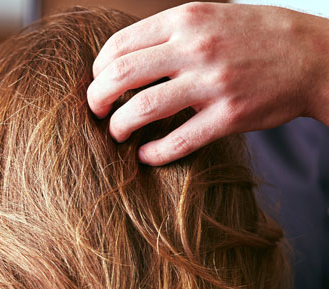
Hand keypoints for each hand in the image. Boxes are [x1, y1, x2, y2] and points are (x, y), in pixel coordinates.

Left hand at [87, 2, 328, 164]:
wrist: (315, 56)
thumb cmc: (255, 37)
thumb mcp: (210, 18)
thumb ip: (169, 35)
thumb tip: (119, 58)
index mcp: (186, 20)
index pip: (118, 45)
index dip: (98, 69)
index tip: (100, 83)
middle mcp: (196, 48)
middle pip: (120, 75)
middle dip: (97, 99)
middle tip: (97, 111)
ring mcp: (213, 83)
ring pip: (142, 109)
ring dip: (119, 126)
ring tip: (117, 133)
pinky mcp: (229, 115)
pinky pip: (178, 141)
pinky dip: (154, 153)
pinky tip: (146, 155)